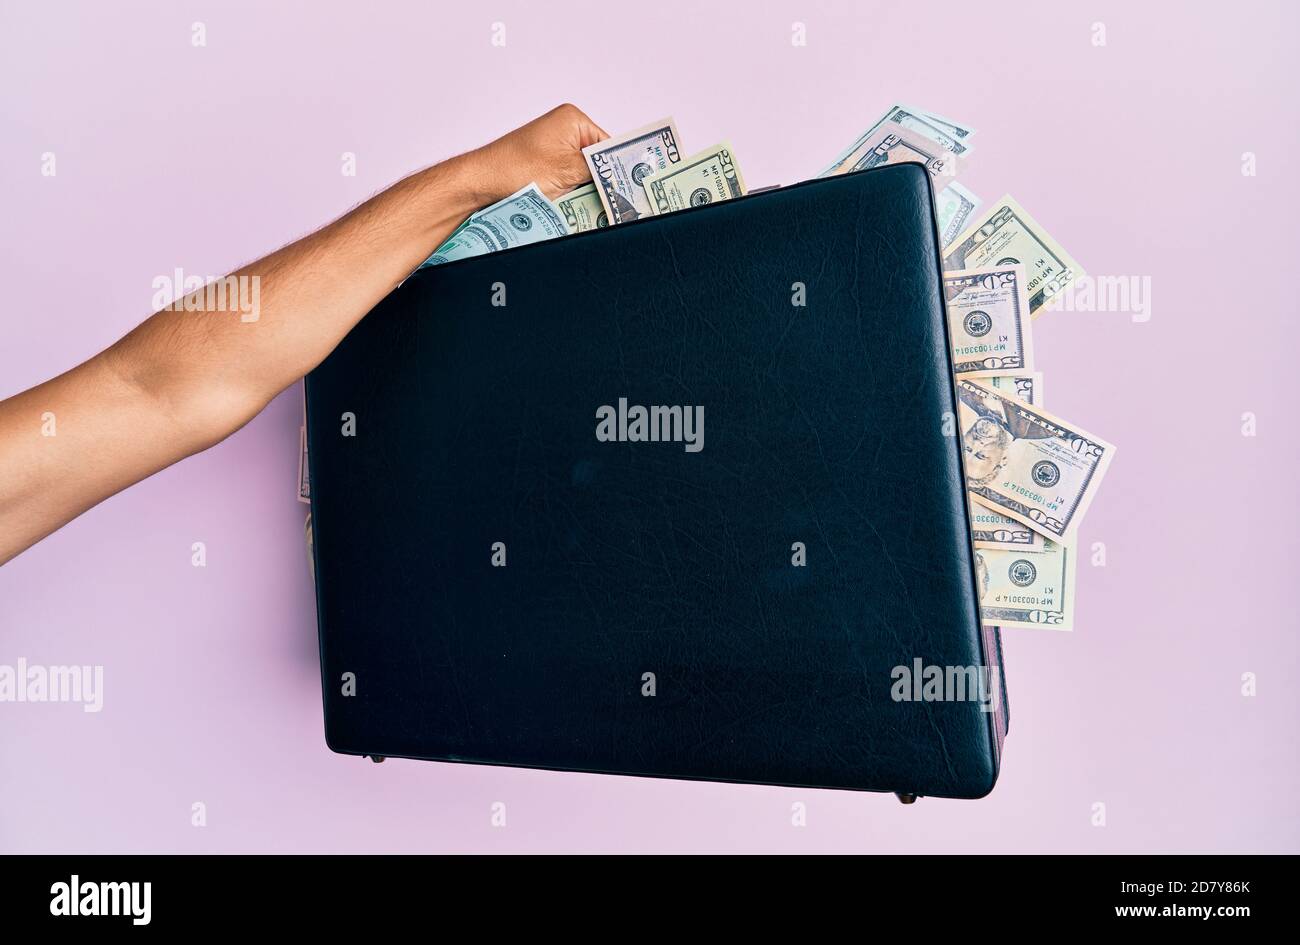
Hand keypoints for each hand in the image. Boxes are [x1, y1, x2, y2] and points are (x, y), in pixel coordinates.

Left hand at [467, 103, 607, 201]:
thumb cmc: (515, 168)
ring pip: (585, 174)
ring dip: (587, 190)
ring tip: (596, 207)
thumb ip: (597, 172)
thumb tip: (619, 180)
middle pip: (598, 161)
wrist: (481, 182)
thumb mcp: (566, 170)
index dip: (621, 168)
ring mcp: (556, 150)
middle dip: (604, 181)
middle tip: (618, 203)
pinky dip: (574, 194)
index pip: (609, 146)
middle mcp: (566, 131)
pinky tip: (577, 206)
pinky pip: (570, 181)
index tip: (634, 189)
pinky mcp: (547, 167)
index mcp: (573, 120)